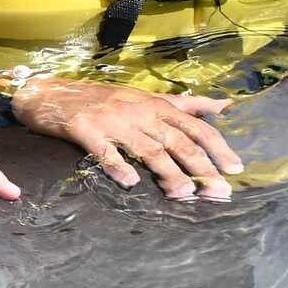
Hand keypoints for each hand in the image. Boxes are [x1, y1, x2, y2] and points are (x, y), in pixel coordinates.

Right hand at [10, 76, 241, 200]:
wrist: (52, 93)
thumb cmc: (103, 99)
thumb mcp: (147, 97)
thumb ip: (186, 104)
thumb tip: (224, 105)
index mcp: (156, 105)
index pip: (195, 127)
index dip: (218, 148)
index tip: (235, 170)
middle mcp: (139, 111)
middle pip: (178, 141)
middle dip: (202, 167)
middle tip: (219, 192)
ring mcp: (113, 121)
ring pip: (148, 148)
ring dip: (168, 173)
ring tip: (183, 194)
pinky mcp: (86, 131)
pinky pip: (105, 151)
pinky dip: (118, 167)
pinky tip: (130, 183)